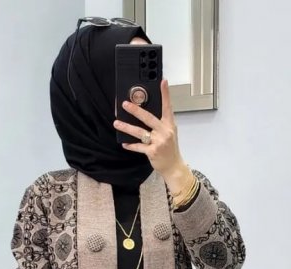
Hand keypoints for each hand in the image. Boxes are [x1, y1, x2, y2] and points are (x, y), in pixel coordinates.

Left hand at [113, 79, 192, 195]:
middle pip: (148, 118)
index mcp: (170, 124)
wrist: (173, 165)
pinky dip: (131, 145)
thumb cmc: (169, 148)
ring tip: (116, 123)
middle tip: (125, 104)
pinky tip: (124, 143)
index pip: (168, 106)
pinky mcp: (152, 151)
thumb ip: (160, 124)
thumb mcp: (169, 133)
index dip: (165, 94)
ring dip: (127, 127)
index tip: (162, 82)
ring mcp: (159, 141)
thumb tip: (145, 115)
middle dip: (136, 110)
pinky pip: (138, 146)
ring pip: (140, 132)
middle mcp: (165, 131)